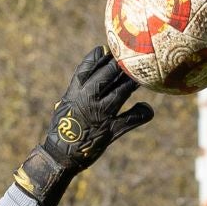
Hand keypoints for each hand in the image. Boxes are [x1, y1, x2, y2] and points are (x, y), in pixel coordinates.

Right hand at [12, 48, 154, 205]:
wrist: (60, 155)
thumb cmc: (63, 127)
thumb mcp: (67, 101)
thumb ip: (80, 85)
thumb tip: (94, 66)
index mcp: (76, 90)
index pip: (90, 64)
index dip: (102, 55)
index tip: (111, 50)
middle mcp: (88, 98)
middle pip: (110, 73)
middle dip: (122, 64)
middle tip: (133, 60)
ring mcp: (100, 113)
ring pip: (122, 90)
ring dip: (133, 82)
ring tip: (140, 77)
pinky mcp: (110, 130)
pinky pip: (132, 118)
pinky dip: (142, 112)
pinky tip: (146, 109)